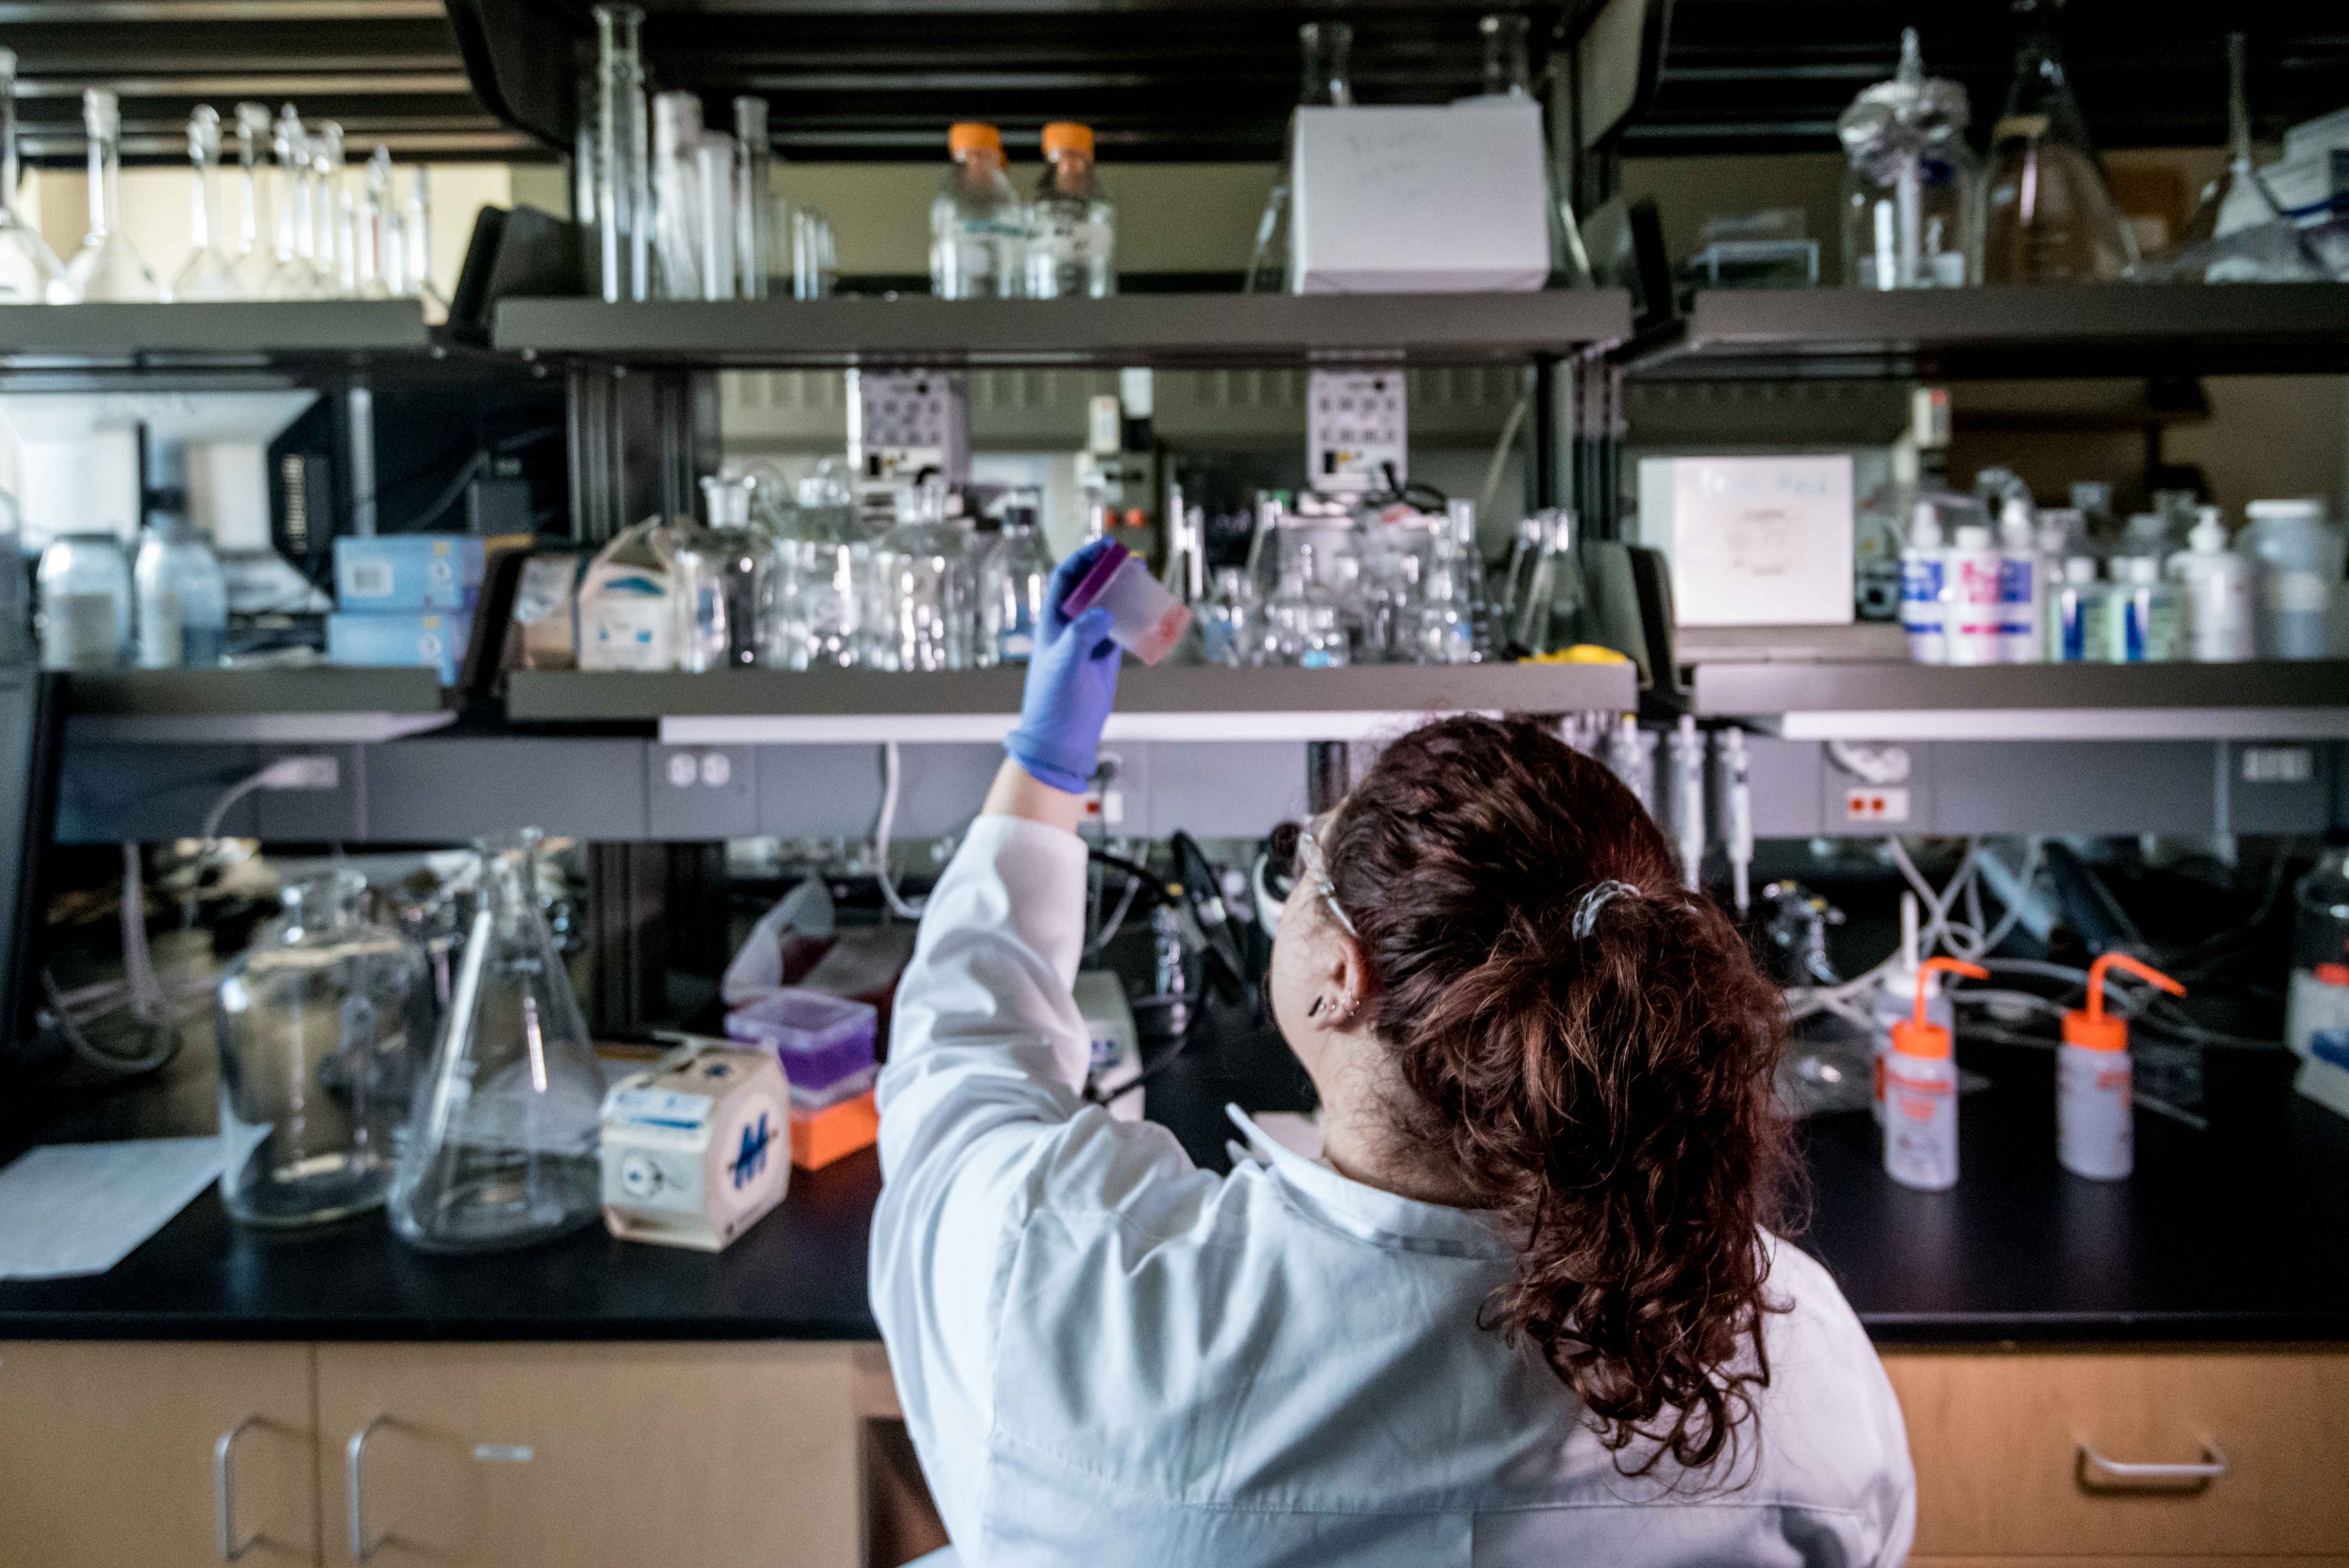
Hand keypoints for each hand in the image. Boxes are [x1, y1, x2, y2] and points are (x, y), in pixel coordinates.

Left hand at [1003, 539, 1122, 794]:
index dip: (1084, 559)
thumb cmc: (1054, 702)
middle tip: (1131, 559)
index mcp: (1052, 622)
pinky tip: (1149, 611)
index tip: (1105, 546)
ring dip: (1124, 592)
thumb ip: (1081, 637)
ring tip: (1144, 578)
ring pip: (1108, 606)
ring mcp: (1088, 641)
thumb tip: (1103, 612)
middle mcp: (1069, 627)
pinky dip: (1134, 618)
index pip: (1066, 579)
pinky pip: (1121, 630)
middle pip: (1090, 588)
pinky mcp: (1103, 658)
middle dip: (1108, 570)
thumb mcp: (1065, 665)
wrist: (1062, 737)